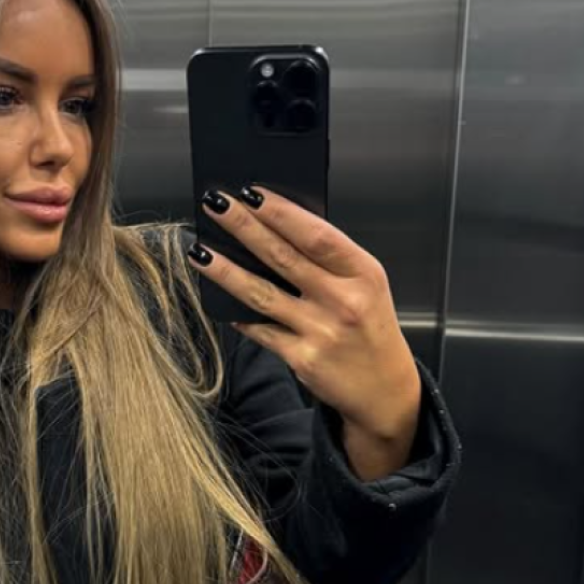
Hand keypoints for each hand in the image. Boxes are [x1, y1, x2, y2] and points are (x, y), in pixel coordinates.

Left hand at [189, 186, 421, 480]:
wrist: (384, 391)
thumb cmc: (370, 329)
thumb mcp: (367, 287)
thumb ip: (331, 261)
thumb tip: (277, 226)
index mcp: (364, 274)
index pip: (317, 235)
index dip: (281, 212)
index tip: (251, 192)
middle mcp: (344, 302)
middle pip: (283, 256)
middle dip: (245, 226)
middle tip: (216, 204)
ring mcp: (321, 332)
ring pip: (261, 293)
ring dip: (225, 270)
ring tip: (199, 251)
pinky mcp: (302, 360)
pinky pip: (260, 329)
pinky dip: (237, 313)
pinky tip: (217, 298)